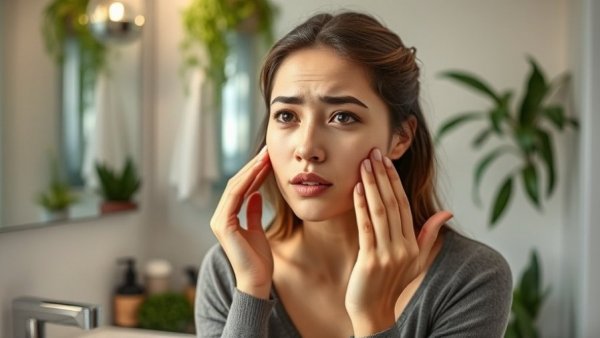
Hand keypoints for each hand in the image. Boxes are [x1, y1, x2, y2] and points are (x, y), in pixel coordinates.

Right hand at [210, 147, 273, 298]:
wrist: (257, 280)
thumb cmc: (259, 260)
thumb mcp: (257, 230)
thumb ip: (253, 213)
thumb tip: (255, 195)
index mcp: (227, 218)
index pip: (239, 189)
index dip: (253, 173)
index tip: (267, 160)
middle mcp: (220, 217)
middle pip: (236, 184)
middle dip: (252, 166)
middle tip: (267, 151)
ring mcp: (219, 220)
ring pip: (235, 187)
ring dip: (251, 170)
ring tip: (265, 157)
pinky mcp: (224, 225)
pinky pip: (235, 197)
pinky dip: (247, 182)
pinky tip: (259, 171)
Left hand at [345, 148, 451, 334]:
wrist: (374, 310)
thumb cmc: (392, 282)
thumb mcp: (416, 259)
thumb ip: (429, 234)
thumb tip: (447, 212)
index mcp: (413, 244)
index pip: (405, 205)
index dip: (395, 181)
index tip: (386, 160)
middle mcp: (404, 247)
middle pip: (393, 203)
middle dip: (382, 176)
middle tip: (373, 152)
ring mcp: (388, 254)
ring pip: (381, 211)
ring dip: (372, 185)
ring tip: (364, 164)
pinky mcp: (371, 260)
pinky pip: (366, 227)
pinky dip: (361, 206)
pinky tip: (356, 189)